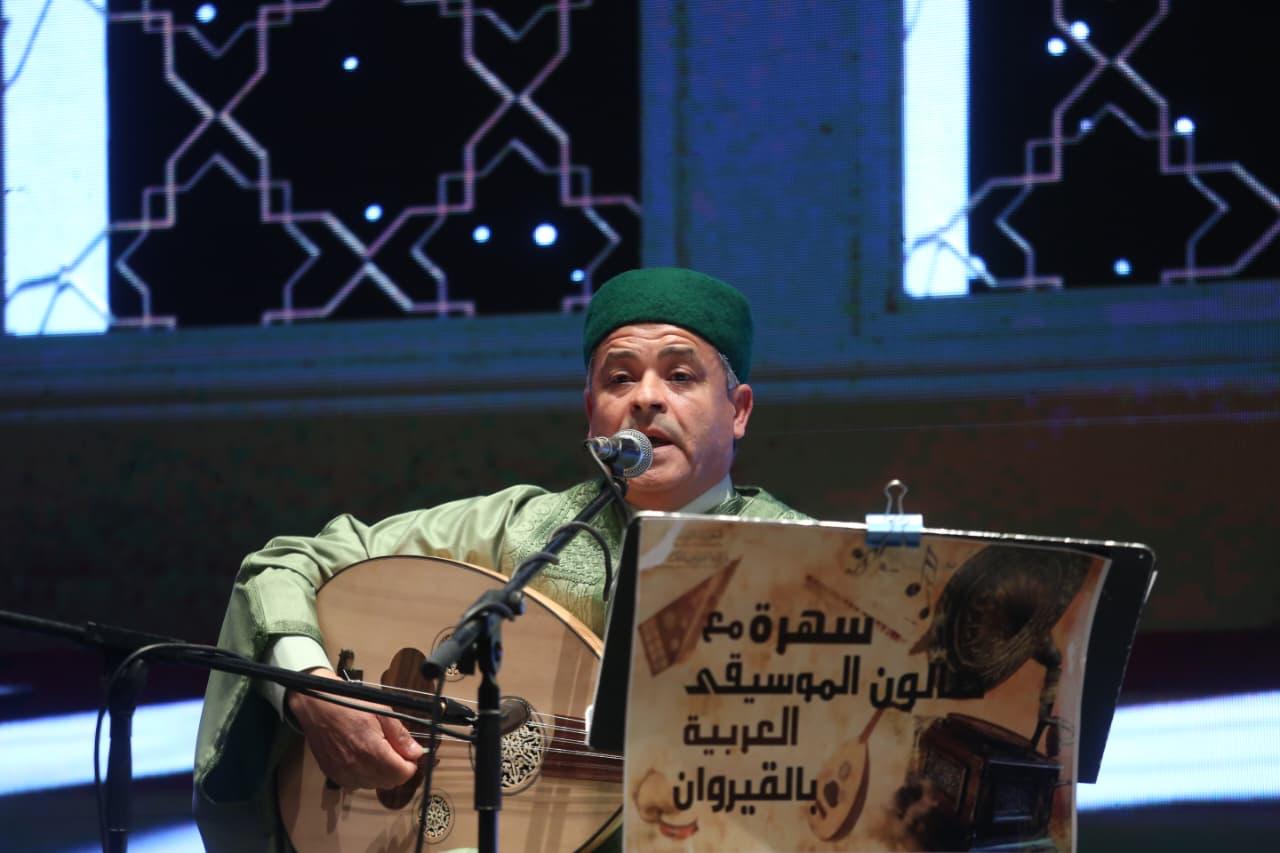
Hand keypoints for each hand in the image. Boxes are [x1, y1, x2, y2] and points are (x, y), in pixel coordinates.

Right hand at [286, 667, 423, 788]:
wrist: (317, 706)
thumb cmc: (349, 704)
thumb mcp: (381, 712)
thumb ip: (400, 735)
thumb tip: (416, 752)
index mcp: (371, 750)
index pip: (402, 774)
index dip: (410, 764)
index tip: (409, 754)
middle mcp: (357, 767)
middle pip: (390, 783)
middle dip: (398, 770)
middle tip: (395, 751)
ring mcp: (343, 774)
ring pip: (374, 785)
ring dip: (381, 774)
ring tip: (377, 751)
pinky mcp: (333, 775)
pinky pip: (357, 784)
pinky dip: (365, 775)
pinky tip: (362, 758)